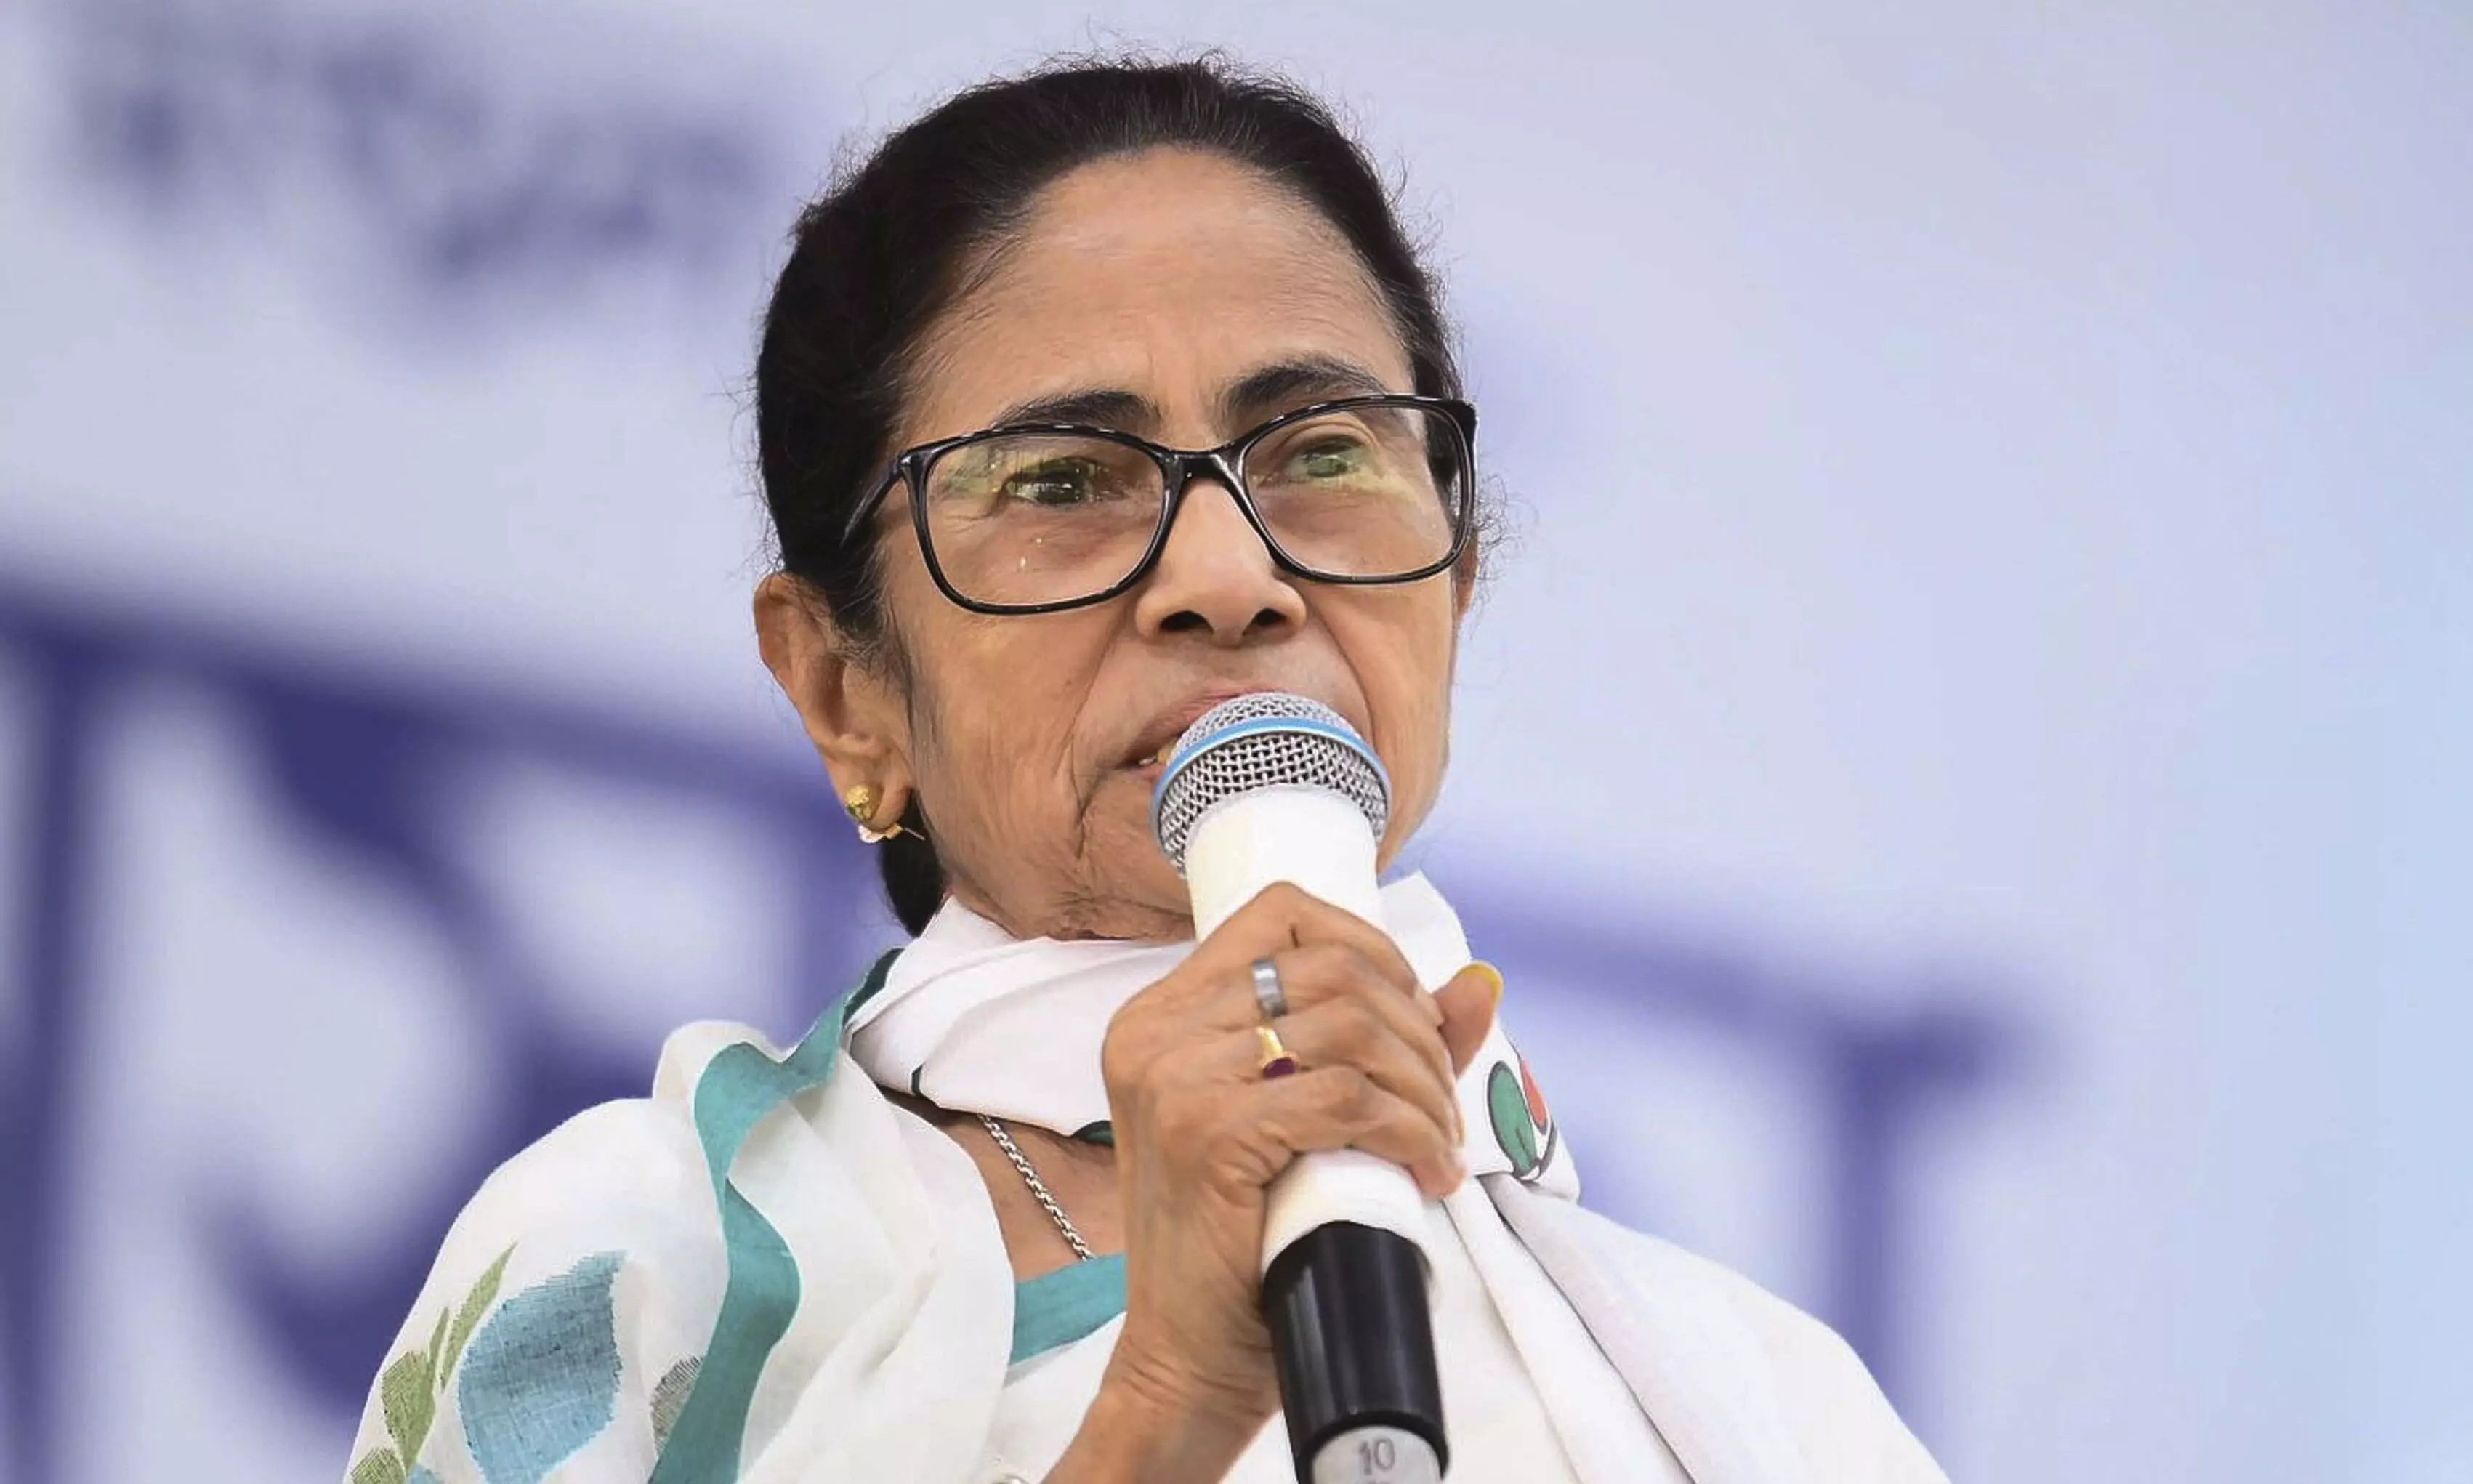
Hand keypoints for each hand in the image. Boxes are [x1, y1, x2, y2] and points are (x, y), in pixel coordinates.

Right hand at [1077, 883, 1499, 1471]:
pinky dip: (1408, 1128)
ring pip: (1348, 1027)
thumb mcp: (1306, 1126)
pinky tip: (1427, 1170)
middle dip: (1417, 1030)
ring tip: (1439, 1142)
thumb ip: (1384, 1047)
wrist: (1189, 1360)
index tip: (1414, 1018)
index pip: (1280, 911)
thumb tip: (1480, 982)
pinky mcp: (1204, 1133)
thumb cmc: (1243, 1248)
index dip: (1371, 948)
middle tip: (1443, 1105)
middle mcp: (1156, 1031)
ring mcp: (1172, 1079)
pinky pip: (1344, 1098)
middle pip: (1331, 968)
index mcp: (1163, 1014)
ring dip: (1422, 1085)